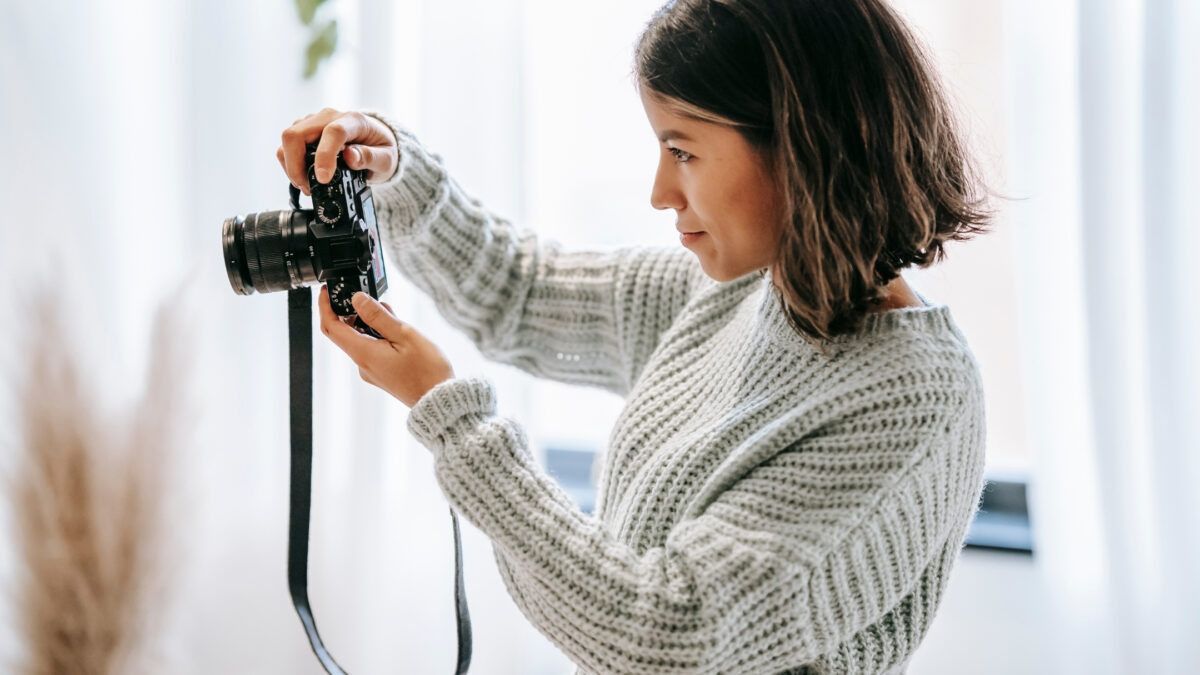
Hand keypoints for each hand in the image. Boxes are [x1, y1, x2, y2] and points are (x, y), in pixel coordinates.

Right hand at [277, 108, 398, 195]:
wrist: (376, 141)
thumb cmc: (381, 148)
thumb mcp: (386, 158)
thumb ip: (371, 157)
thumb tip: (350, 157)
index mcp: (353, 121)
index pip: (333, 132)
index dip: (324, 156)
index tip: (323, 178)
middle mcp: (329, 117)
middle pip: (297, 134)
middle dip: (296, 165)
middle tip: (308, 187)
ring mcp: (314, 122)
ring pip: (289, 139)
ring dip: (291, 166)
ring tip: (307, 186)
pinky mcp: (305, 130)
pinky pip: (288, 145)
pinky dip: (291, 163)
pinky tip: (303, 177)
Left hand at [317, 286, 453, 407]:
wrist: (438, 400)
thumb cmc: (427, 371)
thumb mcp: (404, 335)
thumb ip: (378, 316)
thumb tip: (357, 299)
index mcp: (364, 353)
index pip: (331, 327)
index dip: (325, 306)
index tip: (325, 292)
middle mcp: (362, 364)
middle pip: (345, 333)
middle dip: (352, 312)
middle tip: (368, 297)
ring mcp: (371, 370)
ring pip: (361, 339)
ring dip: (370, 323)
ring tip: (393, 315)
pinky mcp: (381, 373)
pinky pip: (372, 349)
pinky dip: (378, 335)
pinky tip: (396, 331)